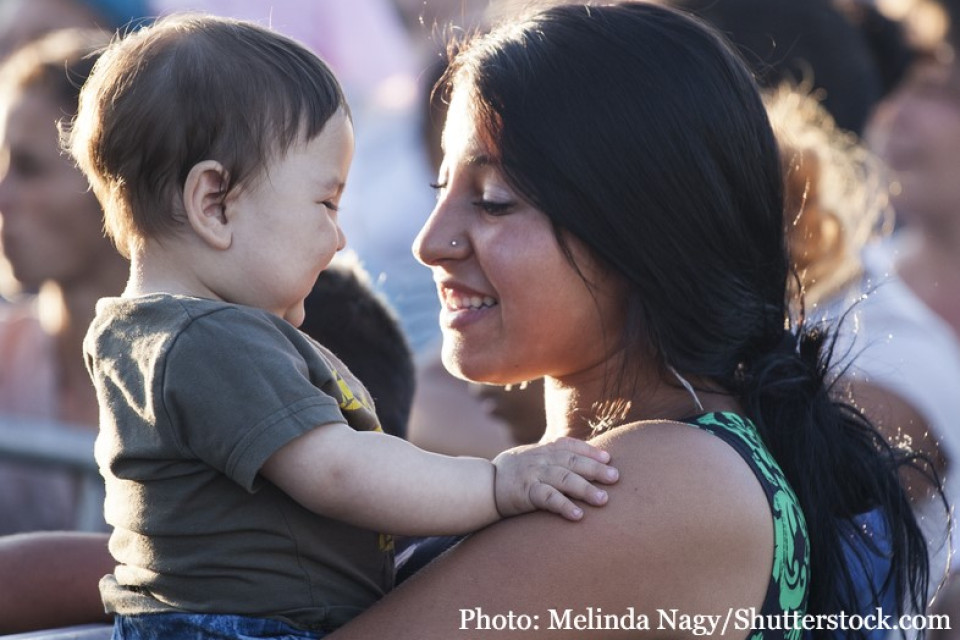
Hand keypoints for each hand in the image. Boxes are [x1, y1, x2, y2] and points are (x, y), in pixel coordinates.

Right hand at [491, 436, 618, 520]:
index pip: (569, 446)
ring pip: (564, 479)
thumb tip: (576, 462)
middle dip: (595, 468)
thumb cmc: (510, 473)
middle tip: (616, 477)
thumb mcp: (530, 458)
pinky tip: (578, 516)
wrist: (482, 486)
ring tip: (604, 500)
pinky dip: (564, 506)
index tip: (608, 457)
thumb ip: (550, 457)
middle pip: (572, 461)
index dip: (590, 450)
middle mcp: (540, 459)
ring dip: (585, 489)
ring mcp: (533, 475)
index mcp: (543, 450)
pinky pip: (548, 498)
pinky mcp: (525, 493)